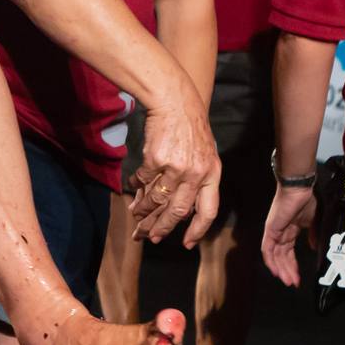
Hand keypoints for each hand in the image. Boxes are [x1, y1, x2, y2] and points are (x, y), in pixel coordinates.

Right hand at [131, 91, 219, 248]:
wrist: (176, 101)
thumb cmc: (190, 127)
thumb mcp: (205, 154)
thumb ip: (197, 180)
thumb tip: (178, 208)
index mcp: (212, 173)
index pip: (208, 210)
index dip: (197, 229)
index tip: (186, 243)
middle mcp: (196, 173)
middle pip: (178, 210)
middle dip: (162, 227)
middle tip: (150, 237)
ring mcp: (176, 166)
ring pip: (158, 198)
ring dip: (144, 211)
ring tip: (136, 217)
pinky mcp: (156, 158)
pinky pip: (144, 180)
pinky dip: (136, 187)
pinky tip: (132, 191)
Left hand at [261, 183, 316, 287]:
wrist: (298, 189)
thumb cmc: (305, 201)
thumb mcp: (313, 221)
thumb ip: (313, 235)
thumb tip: (315, 248)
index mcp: (289, 231)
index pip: (288, 252)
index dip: (293, 265)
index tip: (298, 277)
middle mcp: (279, 233)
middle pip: (281, 257)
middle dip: (287, 271)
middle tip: (293, 283)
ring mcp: (274, 232)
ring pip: (275, 256)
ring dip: (282, 269)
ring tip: (288, 281)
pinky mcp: (270, 231)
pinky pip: (267, 249)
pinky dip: (271, 261)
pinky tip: (276, 271)